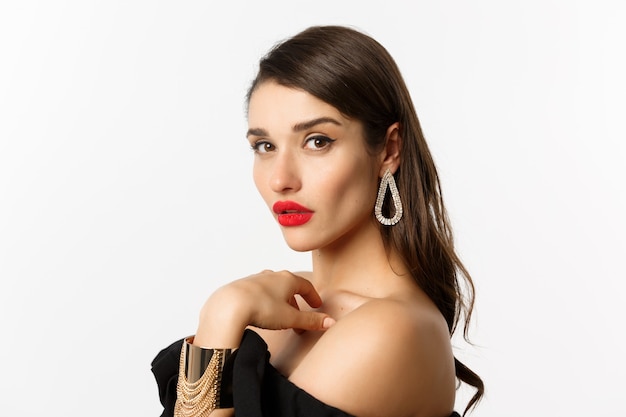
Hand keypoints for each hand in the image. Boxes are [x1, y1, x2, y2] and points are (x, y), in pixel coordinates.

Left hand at [193, 270, 334, 346]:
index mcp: (287, 279)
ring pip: (274, 289)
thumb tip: (331, 323)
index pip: (306, 285)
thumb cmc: (261, 308)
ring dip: (281, 302)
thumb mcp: (290, 318)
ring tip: (282, 317)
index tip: (317, 305)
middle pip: (290, 287)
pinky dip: (266, 301)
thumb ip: (311, 321)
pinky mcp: (243, 286)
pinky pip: (260, 292)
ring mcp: (256, 279)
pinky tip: (263, 312)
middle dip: (296, 304)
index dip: (313, 296)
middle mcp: (272, 275)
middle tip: (299, 320)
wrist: (229, 305)